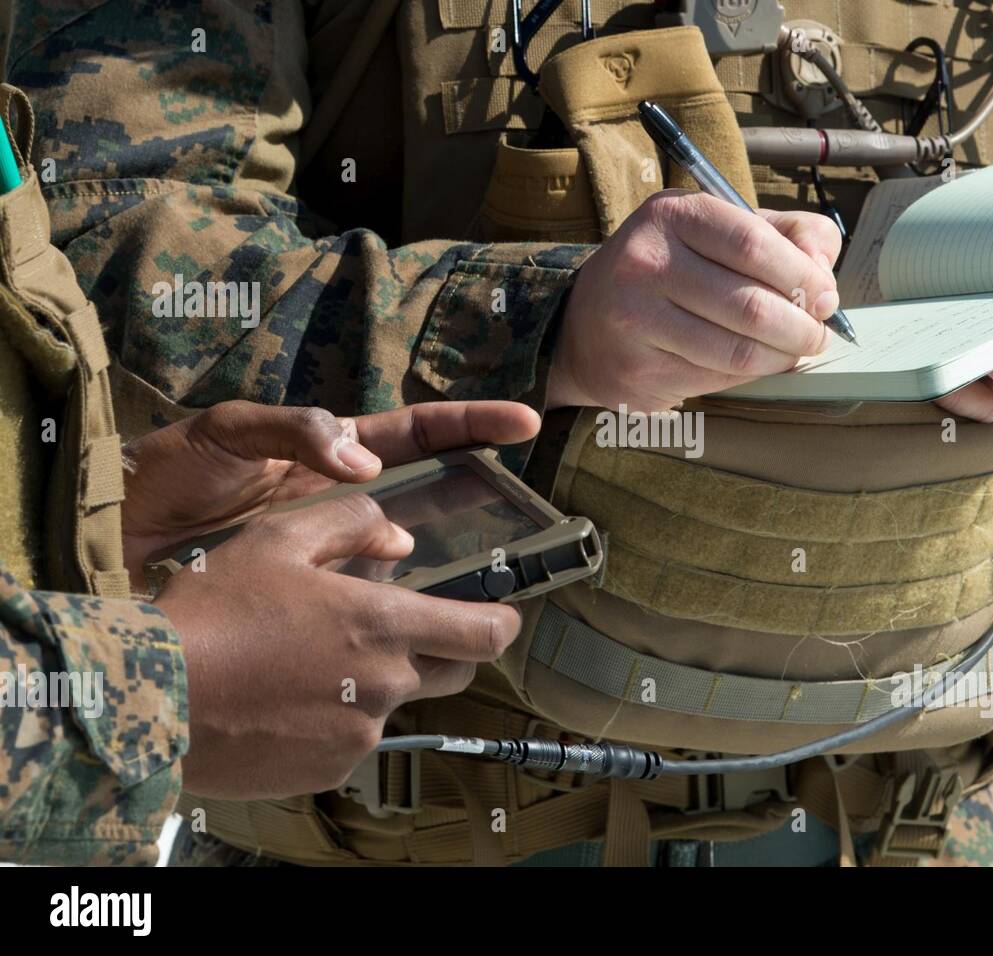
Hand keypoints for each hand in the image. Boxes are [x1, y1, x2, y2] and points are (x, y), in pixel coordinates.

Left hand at [121, 399, 539, 588]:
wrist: (112, 535)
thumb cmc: (170, 471)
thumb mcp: (229, 432)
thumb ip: (294, 432)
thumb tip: (365, 464)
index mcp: (333, 450)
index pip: (419, 431)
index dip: (472, 426)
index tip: (524, 424)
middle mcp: (344, 500)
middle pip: (432, 495)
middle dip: (481, 502)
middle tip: (525, 522)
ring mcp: (331, 548)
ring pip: (407, 555)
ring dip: (445, 567)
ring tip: (482, 584)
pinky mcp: (310, 593)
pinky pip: (366, 601)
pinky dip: (392, 612)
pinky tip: (413, 629)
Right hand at [157, 491, 522, 798]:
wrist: (153, 697)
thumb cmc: (213, 613)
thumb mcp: (279, 539)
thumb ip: (351, 523)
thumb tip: (398, 536)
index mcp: (383, 624)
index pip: (484, 634)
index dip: (501, 624)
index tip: (498, 618)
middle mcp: (385, 684)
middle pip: (451, 671)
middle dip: (437, 649)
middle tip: (388, 630)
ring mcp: (359, 733)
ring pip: (394, 703)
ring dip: (373, 682)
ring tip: (311, 662)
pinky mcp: (330, 769)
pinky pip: (353, 738)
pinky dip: (335, 718)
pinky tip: (288, 698)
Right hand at [549, 190, 842, 410]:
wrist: (585, 328)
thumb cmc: (667, 273)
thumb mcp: (715, 231)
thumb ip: (782, 233)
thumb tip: (824, 270)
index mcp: (671, 216)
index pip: (753, 244)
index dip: (802, 275)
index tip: (825, 297)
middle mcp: (646, 263)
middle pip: (750, 305)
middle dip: (800, 326)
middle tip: (817, 335)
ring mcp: (636, 321)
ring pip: (738, 350)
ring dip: (782, 358)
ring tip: (795, 353)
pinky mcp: (639, 371)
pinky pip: (718, 379)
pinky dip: (751, 376)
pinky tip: (757, 366)